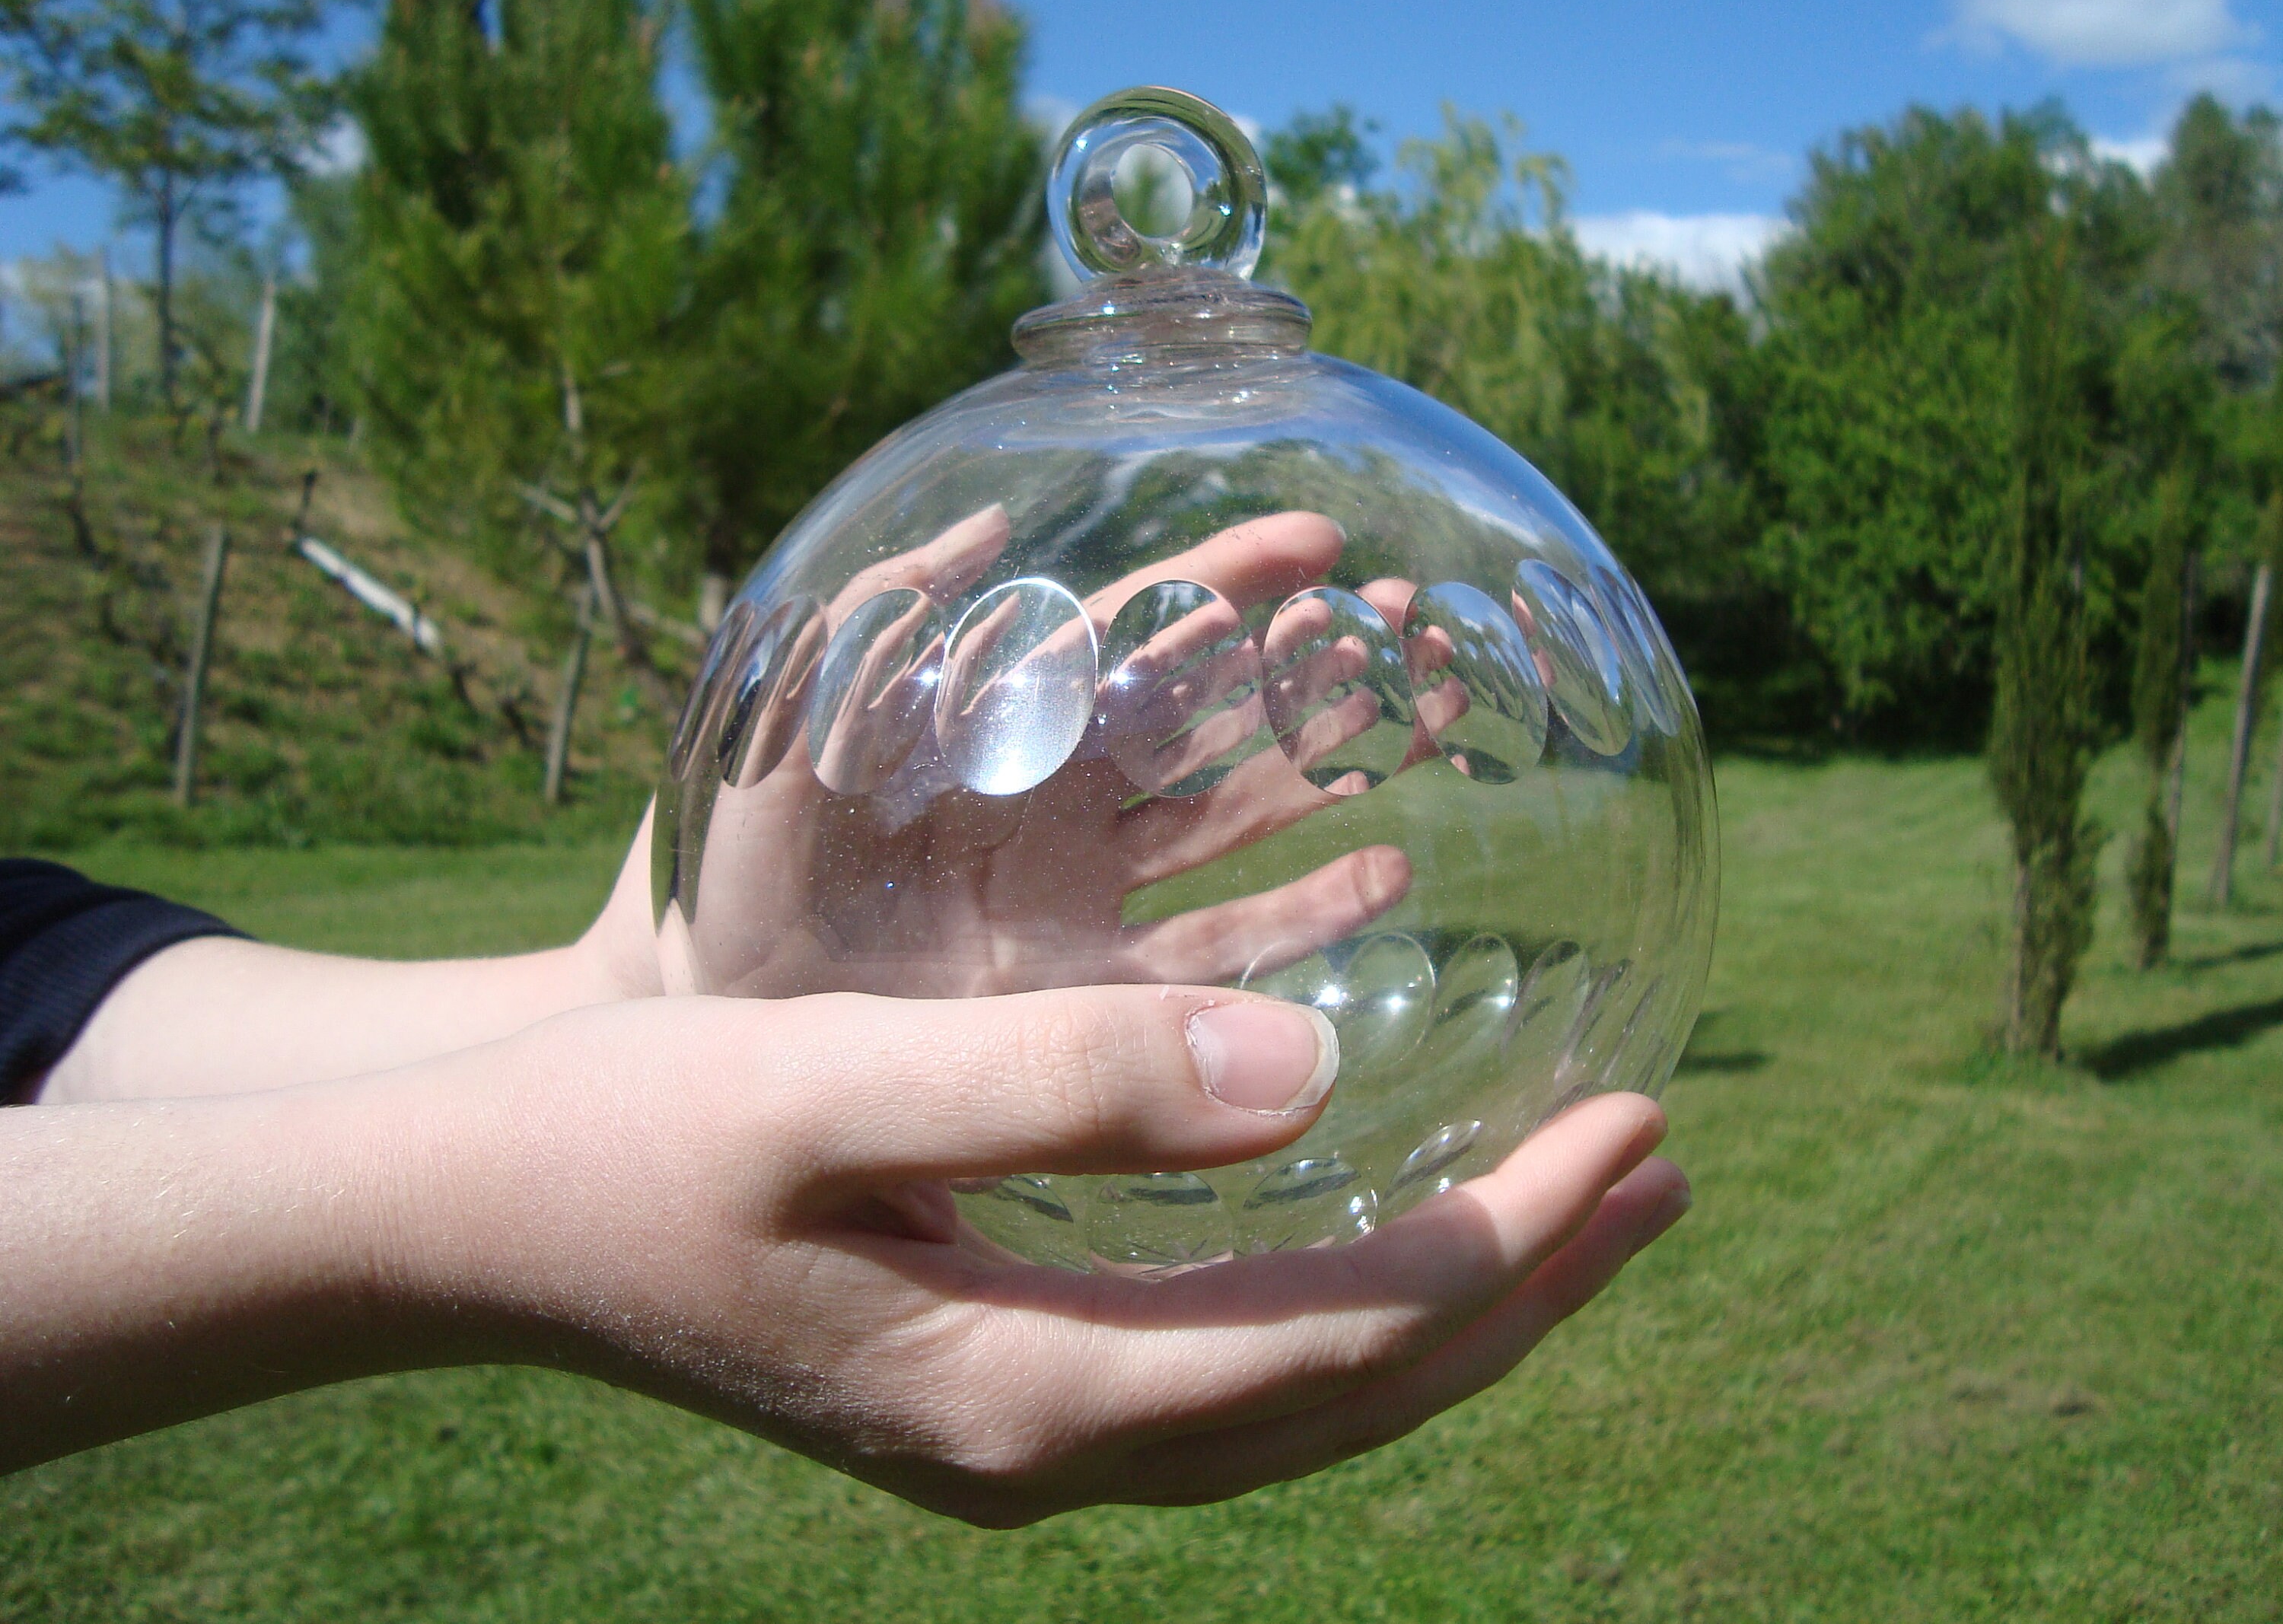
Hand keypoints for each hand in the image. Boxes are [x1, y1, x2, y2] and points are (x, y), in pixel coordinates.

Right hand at [385, 988, 1683, 1522]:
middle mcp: (1044, 1450)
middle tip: (1666, 1173)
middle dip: (1526, 1293)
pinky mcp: (989, 1383)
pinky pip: (1222, 1364)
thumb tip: (1316, 1080)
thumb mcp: (838, 1087)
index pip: (1342, 1345)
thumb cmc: (638, 1133)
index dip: (1510, 1250)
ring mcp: (1016, 1435)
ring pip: (1296, 1394)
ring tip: (1578, 1210)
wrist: (481, 1218)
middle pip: (1350, 1397)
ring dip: (1449, 1305)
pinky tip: (1377, 1223)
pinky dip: (1340, 1301)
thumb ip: (1071, 1088)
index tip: (1640, 1130)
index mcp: (1028, 1393)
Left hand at [653, 508, 1444, 1000]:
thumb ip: (875, 624)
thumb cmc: (736, 865)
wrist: (709, 1020)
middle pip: (1218, 718)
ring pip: (1243, 820)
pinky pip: (1225, 952)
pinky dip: (1309, 915)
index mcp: (1003, 728)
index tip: (1322, 540)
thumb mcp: (790, 723)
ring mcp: (1091, 903)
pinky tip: (1385, 875)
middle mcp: (1066, 806)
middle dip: (1316, 665)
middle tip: (1421, 624)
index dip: (1225, 584)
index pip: (1137, 636)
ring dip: (1336, 768)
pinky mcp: (1096, 1001)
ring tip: (1433, 722)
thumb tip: (984, 527)